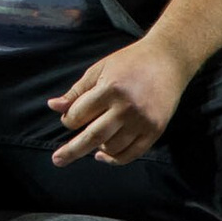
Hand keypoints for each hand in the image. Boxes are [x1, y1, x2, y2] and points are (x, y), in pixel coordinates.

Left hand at [47, 36, 191, 166]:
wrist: (168, 60)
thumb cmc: (130, 62)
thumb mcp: (100, 69)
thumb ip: (77, 90)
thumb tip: (53, 106)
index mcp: (111, 88)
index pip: (80, 114)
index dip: (69, 120)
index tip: (67, 120)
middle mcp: (127, 107)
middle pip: (93, 136)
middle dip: (72, 150)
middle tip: (57, 160)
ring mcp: (143, 121)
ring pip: (112, 147)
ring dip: (97, 149)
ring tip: (92, 143)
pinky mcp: (155, 130)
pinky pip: (132, 154)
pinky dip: (115, 159)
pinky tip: (103, 155)